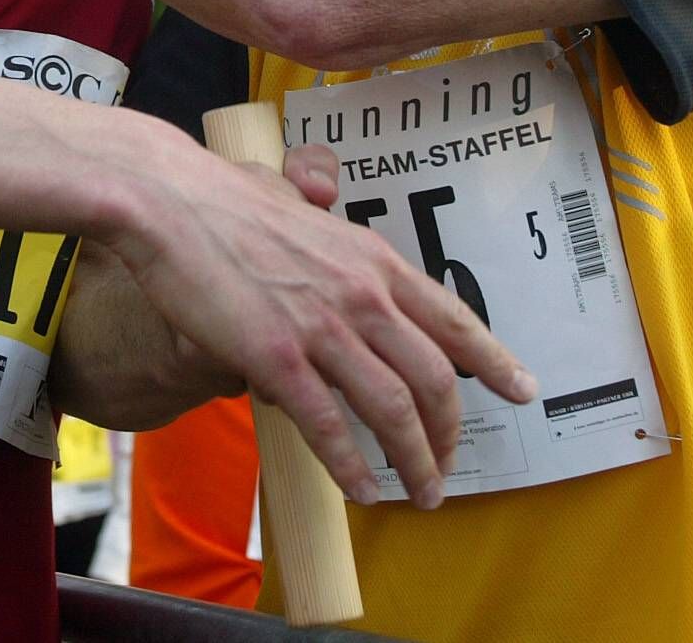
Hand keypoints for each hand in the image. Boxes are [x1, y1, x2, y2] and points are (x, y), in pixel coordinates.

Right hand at [108, 129, 534, 510]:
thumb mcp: (300, 205)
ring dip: (415, 461)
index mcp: (373, 260)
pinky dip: (353, 466)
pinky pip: (330, 427)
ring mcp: (323, 328)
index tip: (522, 389)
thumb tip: (327, 198)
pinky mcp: (278, 358)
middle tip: (450, 466)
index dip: (494, 360)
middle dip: (450, 433)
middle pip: (434, 379)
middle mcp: (363, 294)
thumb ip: (326, 220)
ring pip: (392, 410)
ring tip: (420, 493)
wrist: (170, 201)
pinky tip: (363, 489)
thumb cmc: (224, 200)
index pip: (453, 319)